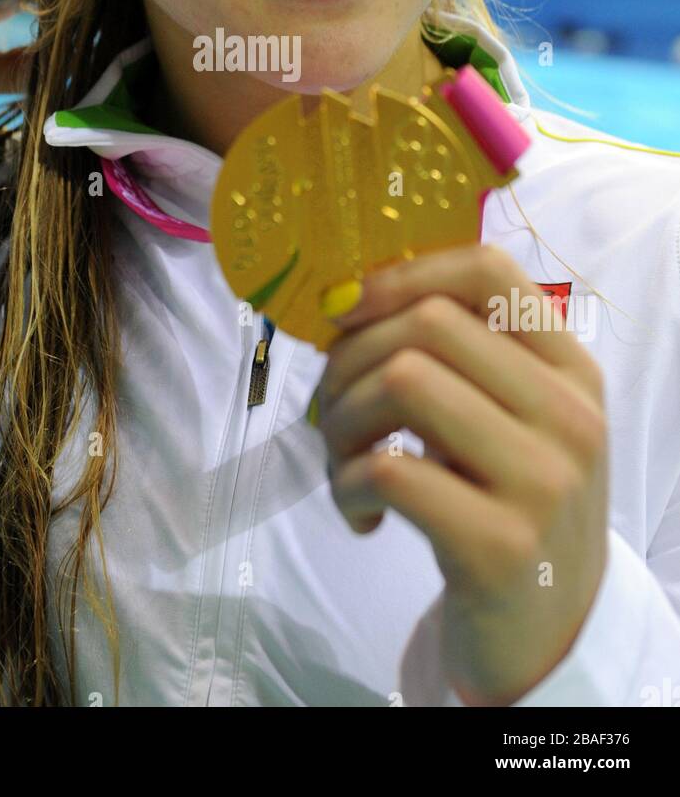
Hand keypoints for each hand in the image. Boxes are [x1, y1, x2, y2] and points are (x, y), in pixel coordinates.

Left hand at [315, 242, 608, 705]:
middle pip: (428, 323)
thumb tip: (347, 302)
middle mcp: (568, 415)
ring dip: (341, 419)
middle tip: (333, 408)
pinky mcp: (499, 546)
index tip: (345, 310)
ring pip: (403, 380)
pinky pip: (390, 470)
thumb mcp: (509, 420)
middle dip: (350, 358)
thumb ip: (459, 359)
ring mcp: (542, 481)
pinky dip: (348, 483)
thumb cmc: (505, 504)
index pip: (488, 271)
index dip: (401, 274)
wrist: (548, 632)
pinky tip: (360, 512)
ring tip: (344, 461)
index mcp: (570, 369)